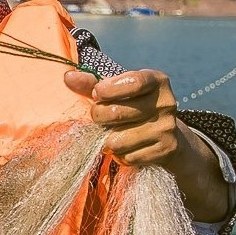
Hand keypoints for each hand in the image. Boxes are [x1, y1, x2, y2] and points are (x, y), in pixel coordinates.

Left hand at [63, 68, 184, 167]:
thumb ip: (92, 84)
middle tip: (100, 117)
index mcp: (156, 81)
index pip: (133, 82)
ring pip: (118, 140)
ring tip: (114, 134)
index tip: (97, 94)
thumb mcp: (116, 91)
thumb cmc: (133, 106)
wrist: (165, 136)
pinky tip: (127, 147)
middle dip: (99, 117)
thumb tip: (68, 77)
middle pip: (117, 113)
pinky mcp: (166, 149)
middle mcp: (166, 103)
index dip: (109, 89)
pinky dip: (121, 156)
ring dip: (108, 140)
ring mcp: (167, 127)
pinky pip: (128, 157)